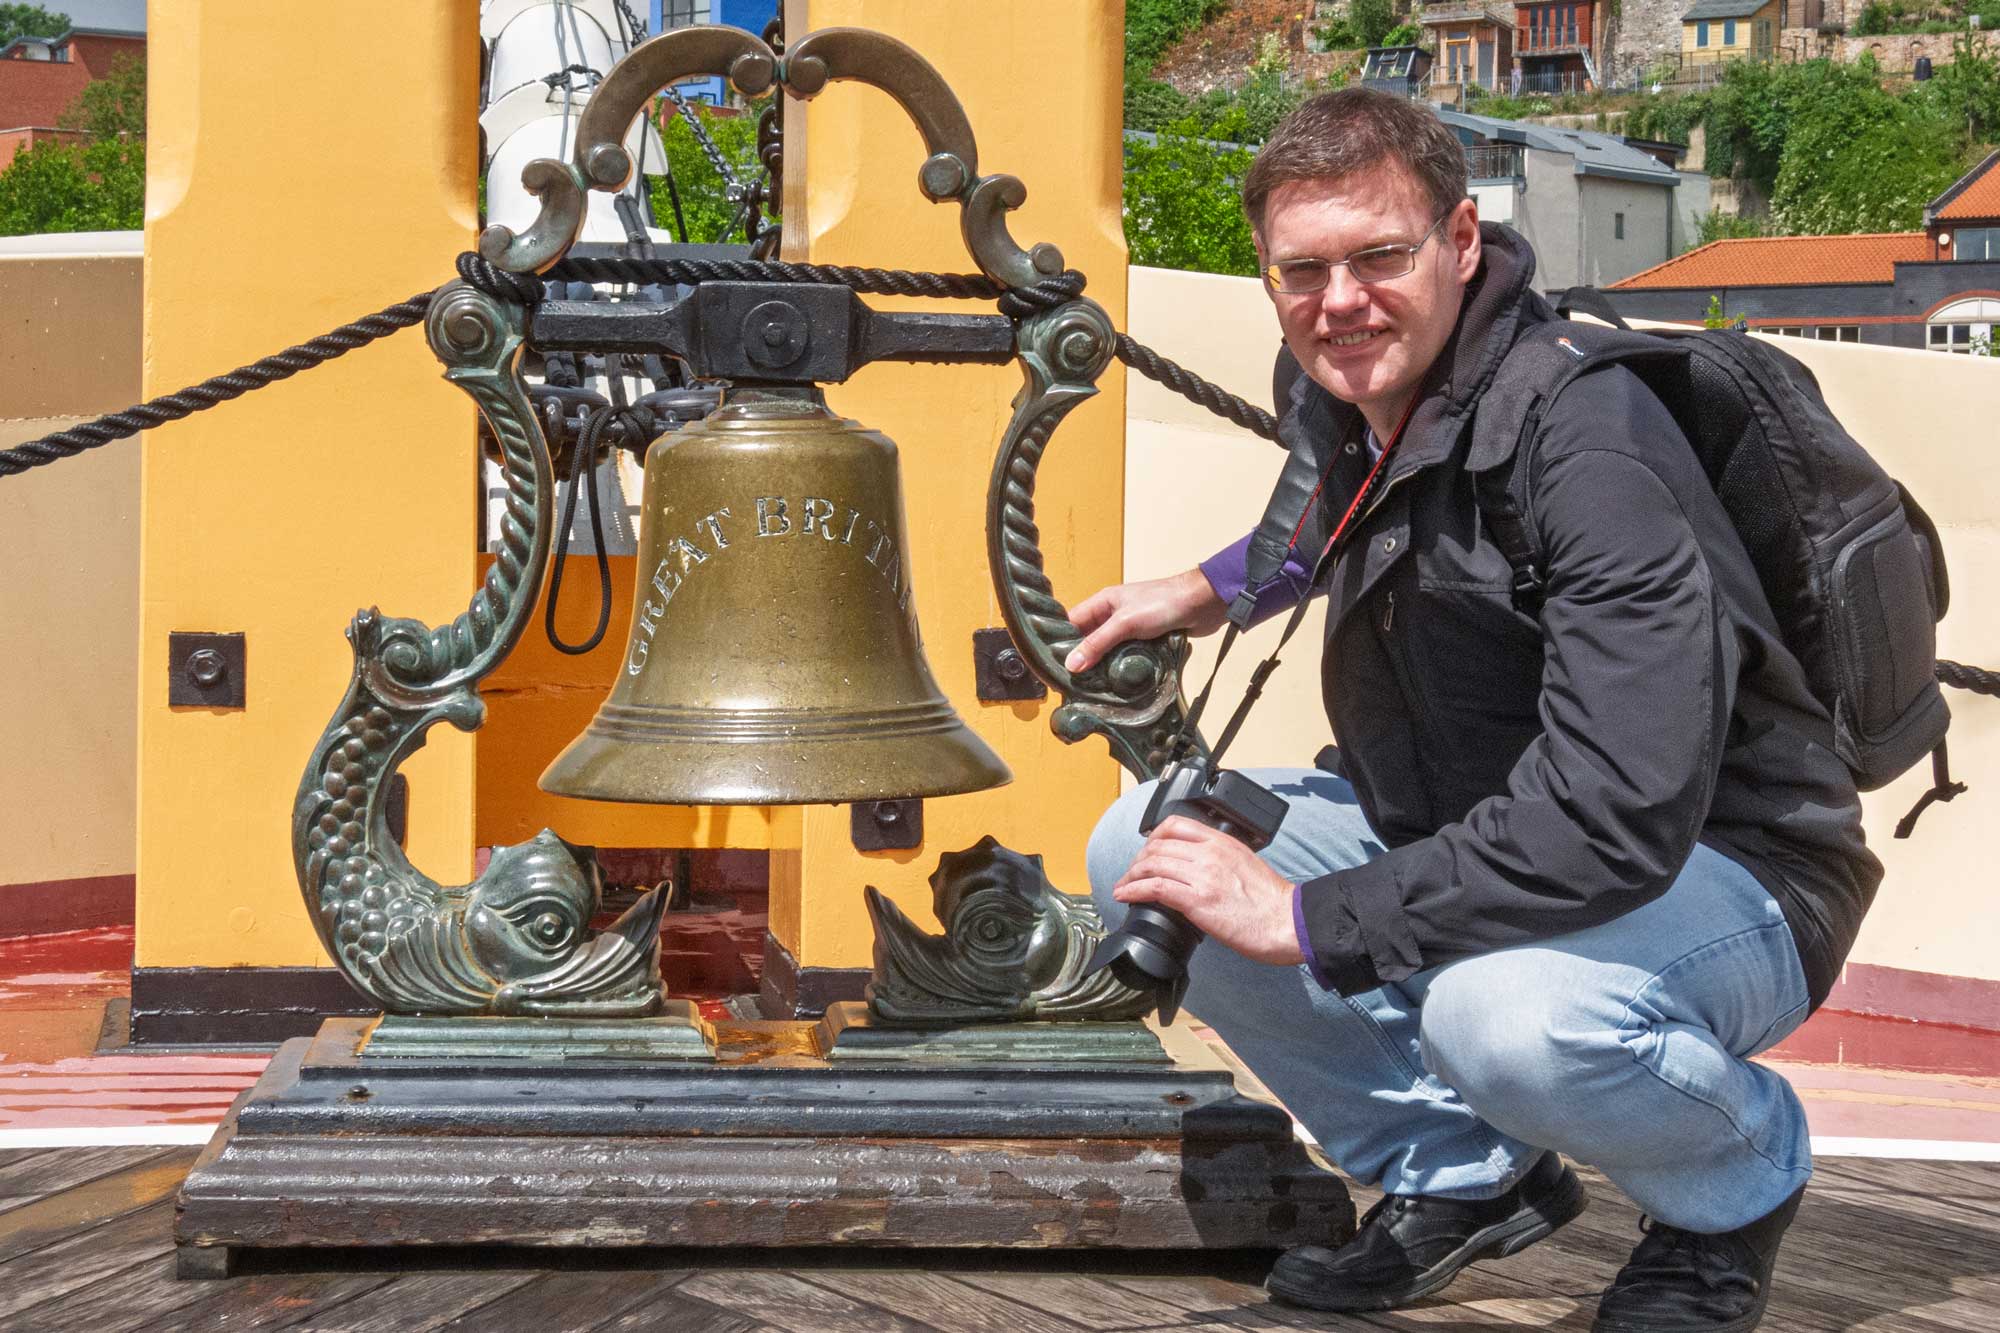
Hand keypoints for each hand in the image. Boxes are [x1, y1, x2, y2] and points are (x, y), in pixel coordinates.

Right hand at [1064, 568, 1227, 672]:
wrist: (1202, 604)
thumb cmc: (1163, 603)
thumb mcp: (1125, 623)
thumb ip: (1098, 643)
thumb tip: (1072, 664)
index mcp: (1103, 603)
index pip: (1072, 622)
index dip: (1060, 641)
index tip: (1051, 664)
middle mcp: (1113, 615)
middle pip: (1088, 639)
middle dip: (1081, 658)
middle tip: (1070, 683)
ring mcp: (1130, 629)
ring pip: (1108, 650)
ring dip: (1102, 666)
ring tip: (1089, 688)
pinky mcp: (1145, 641)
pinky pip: (1126, 656)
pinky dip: (1120, 668)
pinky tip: (1114, 683)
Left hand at [1111, 816, 1303, 965]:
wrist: (1289, 922)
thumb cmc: (1273, 902)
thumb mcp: (1245, 864)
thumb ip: (1220, 860)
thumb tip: (1198, 871)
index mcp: (1222, 842)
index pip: (1176, 824)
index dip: (1153, 837)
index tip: (1146, 851)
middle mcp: (1210, 853)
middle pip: (1158, 845)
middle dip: (1137, 860)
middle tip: (1131, 874)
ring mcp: (1202, 875)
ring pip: (1152, 864)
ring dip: (1130, 876)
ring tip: (1123, 887)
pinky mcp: (1197, 900)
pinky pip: (1155, 887)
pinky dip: (1133, 890)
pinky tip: (1125, 896)